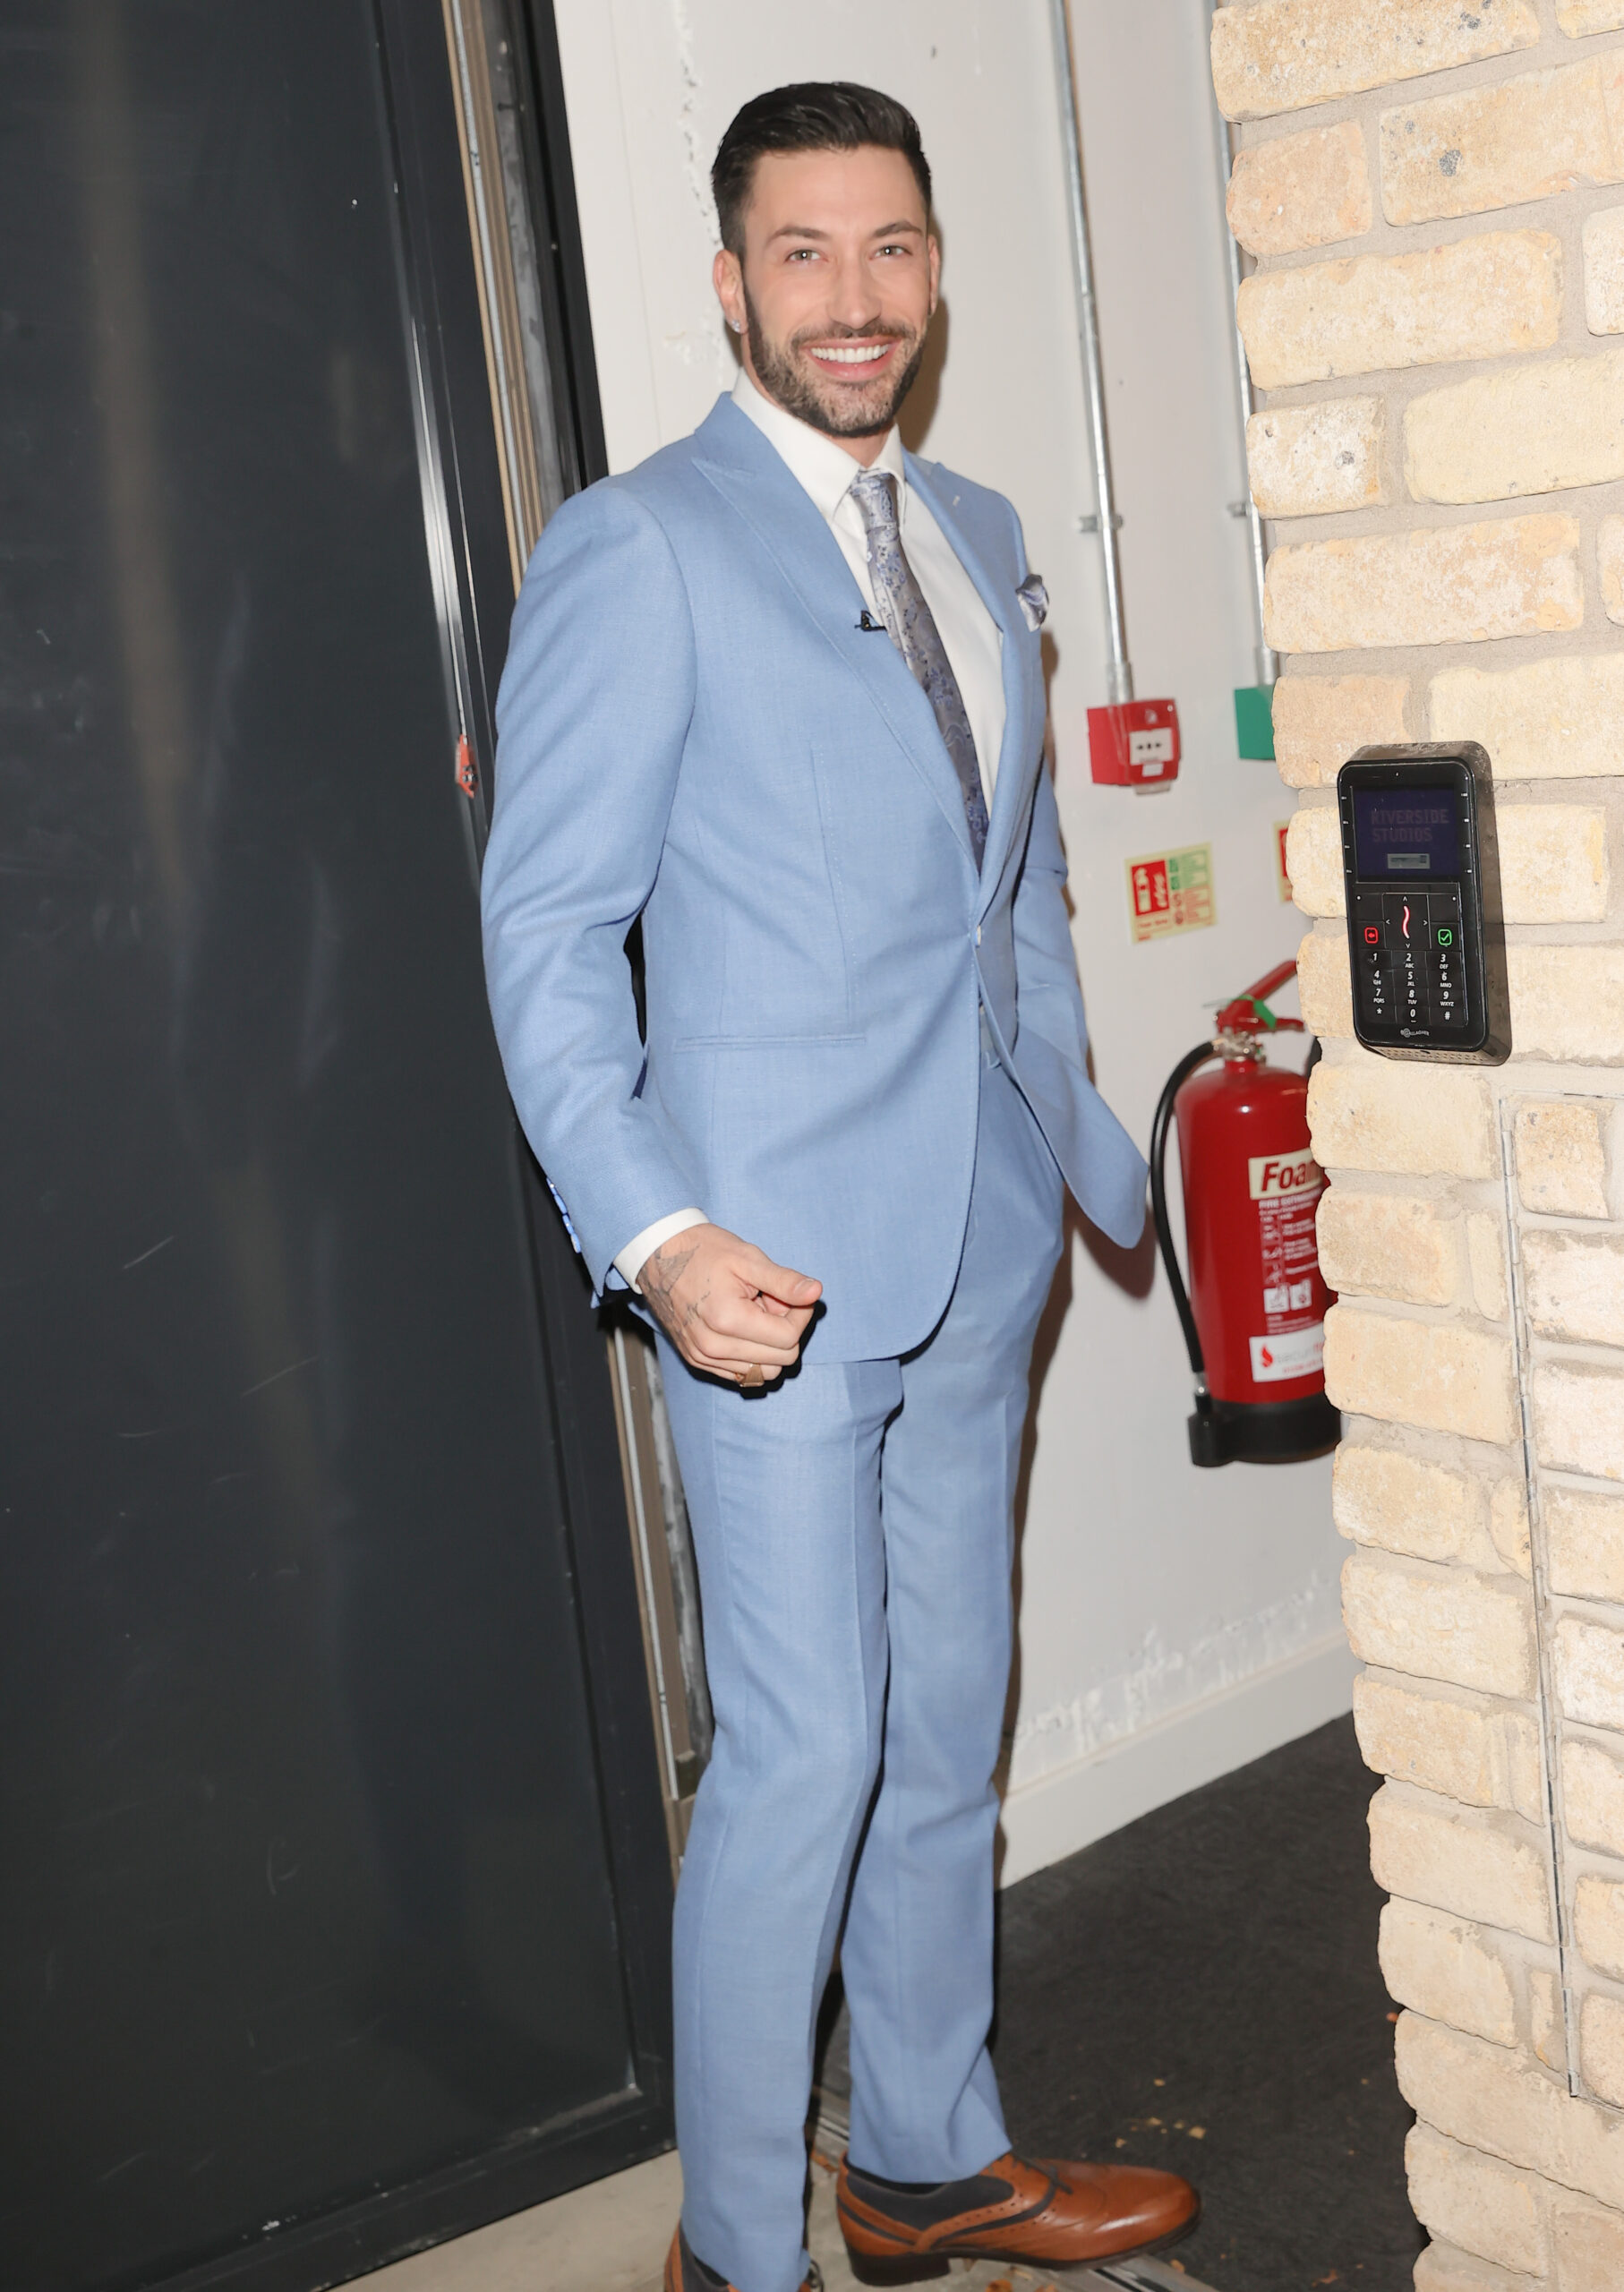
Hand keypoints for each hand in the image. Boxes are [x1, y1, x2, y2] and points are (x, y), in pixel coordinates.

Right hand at [640, 1223, 820, 1385]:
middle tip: (770, 1300)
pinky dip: (752, 1354)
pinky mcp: (698, 1361)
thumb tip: (816, 1293)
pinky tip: (742, 1325)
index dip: (800, 1315)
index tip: (791, 1294)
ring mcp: (703, 1358)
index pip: (788, 1339)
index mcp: (727, 1320)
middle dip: (785, 1330)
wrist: (658, 1254)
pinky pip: (743, 1375)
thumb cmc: (703, 1251)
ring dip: (769, 1345)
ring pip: (764, 1372)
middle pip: (781, 1360)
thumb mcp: (747, 1258)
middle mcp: (712, 1347)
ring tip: (754, 1312)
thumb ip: (784, 1281)